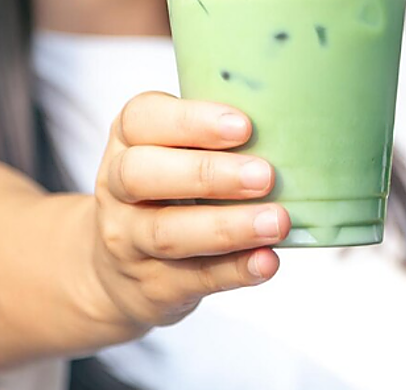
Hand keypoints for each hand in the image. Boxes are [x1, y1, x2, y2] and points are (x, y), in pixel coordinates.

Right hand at [89, 91, 288, 329]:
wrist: (114, 271)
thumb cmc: (165, 189)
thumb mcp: (168, 151)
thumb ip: (211, 138)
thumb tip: (291, 128)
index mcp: (127, 140)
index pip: (142, 119)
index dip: (191, 120)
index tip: (243, 126)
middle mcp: (117, 188)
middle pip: (143, 175)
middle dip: (207, 173)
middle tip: (264, 176)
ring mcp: (129, 240)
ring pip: (167, 232)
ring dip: (227, 227)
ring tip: (277, 222)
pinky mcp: (153, 285)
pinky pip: (193, 278)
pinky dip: (234, 270)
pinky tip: (267, 261)